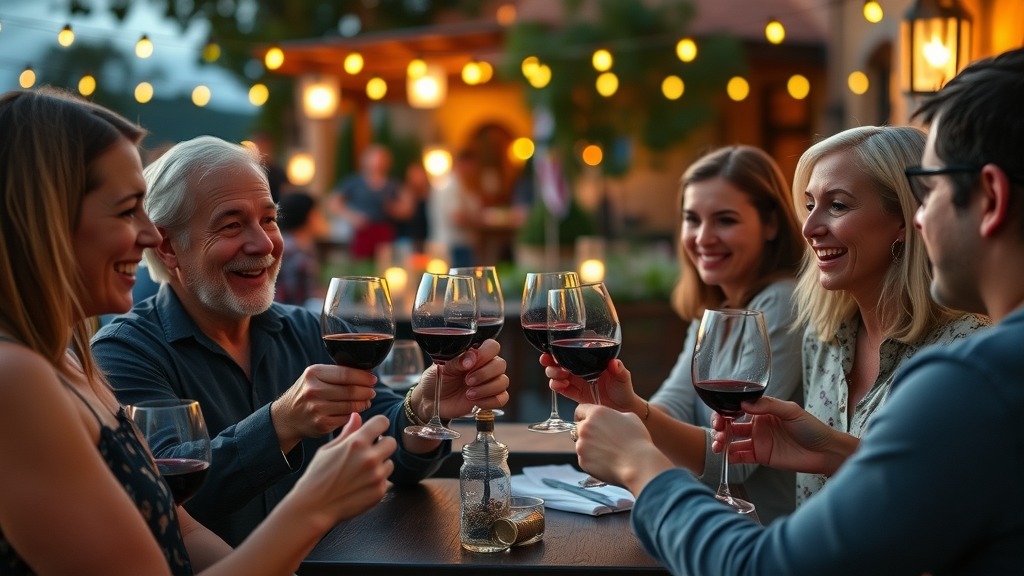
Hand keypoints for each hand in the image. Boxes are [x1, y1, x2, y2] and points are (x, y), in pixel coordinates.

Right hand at [271, 364, 378, 451]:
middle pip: (351, 390)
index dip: (364, 377)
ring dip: (364, 403)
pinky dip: (354, 414)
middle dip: (367, 391)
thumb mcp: (315, 376)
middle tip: (372, 391)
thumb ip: (337, 373)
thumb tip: (366, 373)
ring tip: (366, 401)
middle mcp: (314, 390)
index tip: (372, 379)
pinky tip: (355, 411)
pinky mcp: (322, 424)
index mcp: (314, 373)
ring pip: (351, 406)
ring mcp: (317, 408)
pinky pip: (346, 418)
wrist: (286, 417)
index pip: (347, 373)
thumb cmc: (306, 393)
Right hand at [293, 413, 395, 526]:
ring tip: (361, 472)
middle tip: (368, 453)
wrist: (314, 506)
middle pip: (391, 442)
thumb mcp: (328, 449)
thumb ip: (347, 432)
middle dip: (381, 445)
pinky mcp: (379, 491)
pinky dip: (377, 481)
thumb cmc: (318, 475)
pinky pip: (387, 480)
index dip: (378, 425)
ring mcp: (376, 476)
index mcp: (357, 443)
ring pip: (390, 462)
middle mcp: (370, 458)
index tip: (374, 432)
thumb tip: (356, 416)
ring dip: (380, 465)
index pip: (382, 422)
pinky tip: (361, 485)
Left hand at [410, 339, 508, 420]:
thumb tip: (471, 358)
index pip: (492, 346)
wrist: (432, 401)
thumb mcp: (442, 367)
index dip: (485, 354)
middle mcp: (485, 366)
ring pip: (503, 381)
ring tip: (469, 394)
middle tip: (467, 381)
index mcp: (475, 354)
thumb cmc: (437, 379)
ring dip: (486, 389)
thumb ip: (456, 361)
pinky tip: (476, 402)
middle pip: (500, 364)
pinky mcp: (490, 398)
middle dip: (484, 374)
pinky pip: (502, 398)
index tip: (470, 364)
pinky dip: (489, 401)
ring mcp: (489, 382)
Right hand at [542, 356, 644, 416]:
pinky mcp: (574, 394)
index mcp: (589, 360)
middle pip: (558, 361)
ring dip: (553, 372)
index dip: (558, 349)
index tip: (552, 349)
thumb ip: (619, 370)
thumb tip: (614, 363)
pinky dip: (556, 385)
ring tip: (560, 375)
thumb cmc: (623, 389)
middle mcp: (580, 369)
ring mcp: (576, 381)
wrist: (622, 409)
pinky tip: (561, 385)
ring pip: (556, 373)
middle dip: (550, 360)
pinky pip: (560, 388)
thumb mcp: (623, 377)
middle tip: (549, 361)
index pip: (571, 351)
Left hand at [573, 404, 672, 495]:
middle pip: (579, 427)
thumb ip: (613, 415)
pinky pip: (584, 458)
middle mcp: (585, 428)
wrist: (638, 465)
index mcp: (596, 414)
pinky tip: (606, 461)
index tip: (589, 421)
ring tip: (607, 452)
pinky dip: (592, 460)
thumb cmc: (637, 440)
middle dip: (588, 432)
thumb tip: (609, 418)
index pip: (580, 410)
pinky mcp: (582, 461)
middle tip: (603, 439)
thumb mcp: (630, 417)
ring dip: (589, 446)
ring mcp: (582, 445)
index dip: (585, 415)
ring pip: (581, 443)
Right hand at [711, 397, 858, 476]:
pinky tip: (727, 456)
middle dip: (720, 426)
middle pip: (731, 424)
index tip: (721, 416)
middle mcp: (758, 425)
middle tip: (718, 431)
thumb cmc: (812, 428)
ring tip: (718, 446)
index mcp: (763, 410)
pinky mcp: (761, 457)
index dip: (726, 411)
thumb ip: (768, 405)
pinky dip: (732, 457)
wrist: (825, 452)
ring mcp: (758, 441)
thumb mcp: (791, 411)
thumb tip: (745, 403)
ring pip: (733, 441)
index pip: (738, 408)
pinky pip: (742, 456)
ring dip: (722, 442)